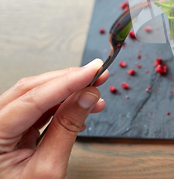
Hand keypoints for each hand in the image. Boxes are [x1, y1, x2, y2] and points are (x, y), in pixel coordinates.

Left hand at [0, 59, 108, 178]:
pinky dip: (61, 106)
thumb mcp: (48, 169)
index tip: (93, 71)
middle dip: (68, 80)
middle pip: (31, 90)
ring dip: (68, 92)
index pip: (32, 98)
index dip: (67, 82)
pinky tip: (81, 108)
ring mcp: (0, 126)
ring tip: (96, 95)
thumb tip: (87, 96)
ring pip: (35, 96)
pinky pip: (37, 110)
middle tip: (98, 73)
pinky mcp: (11, 131)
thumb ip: (67, 128)